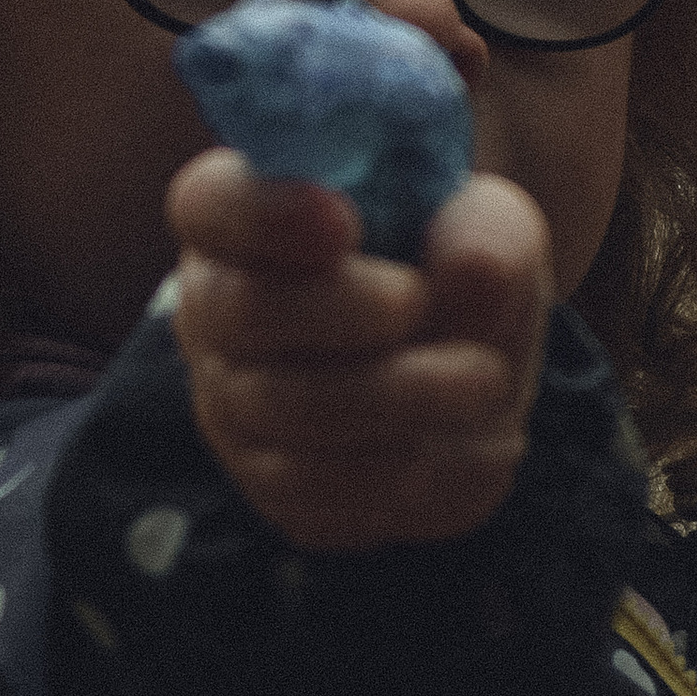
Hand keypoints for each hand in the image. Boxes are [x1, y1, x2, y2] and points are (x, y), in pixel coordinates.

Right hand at [165, 150, 552, 553]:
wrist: (465, 378)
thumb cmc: (455, 272)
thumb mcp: (487, 227)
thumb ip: (484, 234)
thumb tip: (468, 268)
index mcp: (248, 219)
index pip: (209, 206)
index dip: (262, 215)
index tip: (342, 223)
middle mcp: (218, 309)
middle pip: (244, 311)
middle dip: (343, 310)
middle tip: (422, 303)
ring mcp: (234, 402)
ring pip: (287, 409)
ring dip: (398, 396)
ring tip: (487, 377)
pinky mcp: (271, 482)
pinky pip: (322, 488)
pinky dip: (410, 468)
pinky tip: (471, 442)